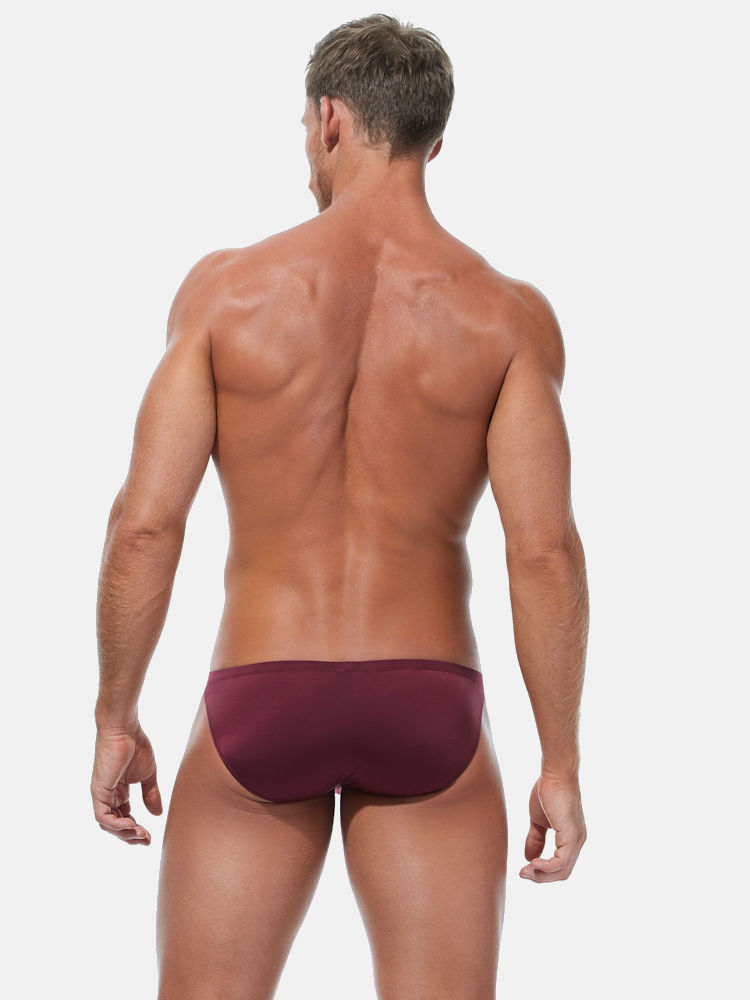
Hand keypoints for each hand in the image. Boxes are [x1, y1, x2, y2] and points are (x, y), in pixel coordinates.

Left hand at [91, 723, 162, 844]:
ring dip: (125, 834)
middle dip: (131, 837)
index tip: (150, 837)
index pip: (124, 817)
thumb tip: (157, 815)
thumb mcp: (148, 775)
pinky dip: (116, 825)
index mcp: (118, 792)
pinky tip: (132, 825)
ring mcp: (102, 794)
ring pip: (108, 825)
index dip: (136, 830)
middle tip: (147, 841)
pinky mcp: (99, 791)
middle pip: (115, 825)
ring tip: (141, 835)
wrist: (125, 729)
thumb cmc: (136, 746)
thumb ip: (151, 794)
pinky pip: (103, 817)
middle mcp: (108, 795)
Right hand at [520, 772, 585, 881]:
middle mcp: (578, 842)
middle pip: (562, 873)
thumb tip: (529, 858)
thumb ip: (535, 839)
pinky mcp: (572, 835)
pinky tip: (533, 863)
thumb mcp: (538, 821)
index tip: (524, 870)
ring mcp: (576, 839)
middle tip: (522, 874)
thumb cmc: (548, 791)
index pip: (560, 865)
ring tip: (525, 871)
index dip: (542, 872)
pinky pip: (561, 862)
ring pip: (563, 870)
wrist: (555, 773)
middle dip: (541, 877)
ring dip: (542, 875)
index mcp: (571, 838)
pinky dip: (546, 867)